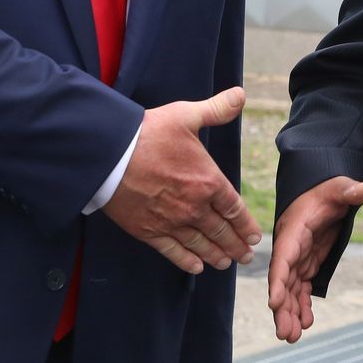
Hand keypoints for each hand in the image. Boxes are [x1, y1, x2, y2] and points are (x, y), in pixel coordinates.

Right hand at [103, 86, 261, 274]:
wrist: (109, 154)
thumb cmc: (148, 132)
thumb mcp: (185, 115)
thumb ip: (216, 109)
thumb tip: (240, 95)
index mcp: (208, 180)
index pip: (234, 208)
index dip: (245, 224)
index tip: (253, 236)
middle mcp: (194, 206)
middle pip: (221, 231)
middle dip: (235, 245)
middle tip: (245, 256)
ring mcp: (171, 221)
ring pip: (200, 245)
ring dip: (216, 255)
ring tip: (226, 263)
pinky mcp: (148, 231)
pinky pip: (173, 251)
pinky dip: (186, 261)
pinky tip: (196, 267)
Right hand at [268, 176, 362, 342]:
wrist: (320, 192)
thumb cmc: (326, 190)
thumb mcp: (337, 187)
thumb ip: (347, 189)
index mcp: (294, 231)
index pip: (283, 258)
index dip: (278, 281)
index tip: (274, 302)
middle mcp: (290, 247)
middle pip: (282, 281)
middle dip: (282, 308)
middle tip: (286, 333)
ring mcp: (297, 258)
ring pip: (290, 290)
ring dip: (290, 313)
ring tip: (292, 337)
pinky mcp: (306, 264)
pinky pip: (301, 289)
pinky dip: (301, 306)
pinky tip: (305, 324)